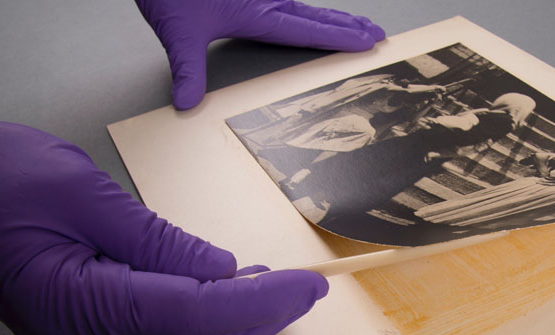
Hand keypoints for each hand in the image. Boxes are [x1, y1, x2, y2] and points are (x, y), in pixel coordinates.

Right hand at [0, 121, 327, 334]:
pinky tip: (222, 290)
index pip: (191, 313)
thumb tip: (221, 270)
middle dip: (254, 321)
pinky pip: (154, 330)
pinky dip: (198, 315)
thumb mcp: (83, 194)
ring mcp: (80, 333)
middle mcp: (80, 332)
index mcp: (75, 300)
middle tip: (301, 292)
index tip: (304, 287)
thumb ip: (156, 240)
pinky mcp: (85, 320)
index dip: (256, 303)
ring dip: (230, 322)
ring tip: (272, 289)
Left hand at [135, 0, 385, 109]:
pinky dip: (307, 9)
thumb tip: (187, 104)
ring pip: (305, 6)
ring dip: (332, 17)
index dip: (342, 38)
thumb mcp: (177, 32)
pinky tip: (307, 10)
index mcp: (257, 13)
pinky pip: (287, 1)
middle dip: (349, 26)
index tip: (369, 41)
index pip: (309, 31)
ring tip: (357, 24)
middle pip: (317, 16)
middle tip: (377, 33)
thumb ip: (186, 70)